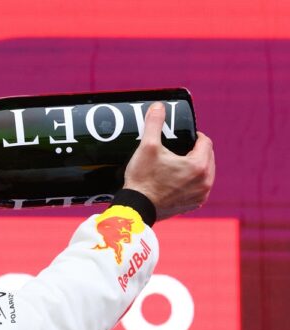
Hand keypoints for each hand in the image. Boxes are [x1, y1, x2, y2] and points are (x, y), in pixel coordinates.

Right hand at [123, 102, 214, 220]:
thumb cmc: (143, 179)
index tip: (185, 135)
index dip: (195, 135)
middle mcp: (205, 182)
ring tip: (179, 162)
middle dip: (197, 150)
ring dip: (196, 165)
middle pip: (208, 157)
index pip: (205, 142)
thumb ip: (155, 124)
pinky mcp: (193, 205)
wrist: (136, 208)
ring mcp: (200, 196)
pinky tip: (178, 179)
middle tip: (180, 148)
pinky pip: (199, 187)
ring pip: (205, 172)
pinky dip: (192, 181)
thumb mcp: (147, 147)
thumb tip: (158, 106)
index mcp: (198, 165)